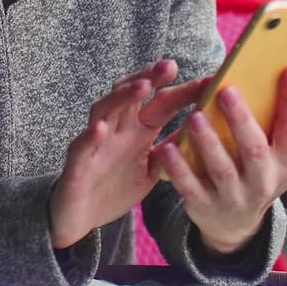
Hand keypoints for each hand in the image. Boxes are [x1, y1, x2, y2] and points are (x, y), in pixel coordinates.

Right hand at [48, 60, 207, 248]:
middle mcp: (117, 129)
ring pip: (104, 110)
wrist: (82, 219)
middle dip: (149, 78)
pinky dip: (89, 136)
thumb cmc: (116, 187)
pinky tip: (100, 129)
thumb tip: (207, 134)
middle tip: (170, 66)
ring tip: (141, 87)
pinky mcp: (77, 164)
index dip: (183, 91)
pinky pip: (81, 146)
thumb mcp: (153, 169)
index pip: (162, 102)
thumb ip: (173, 150)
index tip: (209, 81)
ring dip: (122, 97)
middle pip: (130, 94)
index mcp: (138, 130)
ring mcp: (96, 143)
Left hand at [152, 65, 286, 254]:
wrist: (235, 225)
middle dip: (241, 120)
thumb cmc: (254, 170)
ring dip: (208, 141)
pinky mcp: (205, 207)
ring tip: (195, 116)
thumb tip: (272, 69)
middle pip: (254, 149)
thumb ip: (272, 123)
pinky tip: (167, 148)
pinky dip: (178, 168)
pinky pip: (190, 187)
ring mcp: (235, 198)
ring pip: (221, 168)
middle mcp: (265, 182)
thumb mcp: (273, 154)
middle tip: (226, 90)